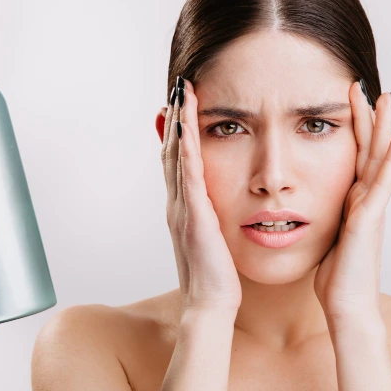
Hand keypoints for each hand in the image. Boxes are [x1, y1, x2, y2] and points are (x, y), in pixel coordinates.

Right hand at [157, 76, 241, 313]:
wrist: (210, 304)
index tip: (182, 103)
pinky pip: (188, 174)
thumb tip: (219, 205)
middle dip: (174, 117)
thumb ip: (214, 218)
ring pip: (175, 156)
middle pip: (171, 150)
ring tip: (182, 93)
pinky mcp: (193, 216)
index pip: (178, 160)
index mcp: (184, 208)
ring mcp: (182, 209)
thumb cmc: (217, 277)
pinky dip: (187, 147)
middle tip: (178, 86)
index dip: (178, 130)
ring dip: (178, 123)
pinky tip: (189, 127)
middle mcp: (178, 203)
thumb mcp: (215, 239)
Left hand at [314, 81, 390, 324]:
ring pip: (381, 159)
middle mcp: (367, 201)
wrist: (348, 309)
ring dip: (384, 127)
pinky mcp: (371, 221)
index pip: (355, 156)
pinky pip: (384, 184)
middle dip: (370, 117)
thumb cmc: (336, 280)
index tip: (348, 100)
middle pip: (370, 150)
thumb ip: (327, 219)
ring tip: (386, 97)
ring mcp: (372, 209)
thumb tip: (311, 207)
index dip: (354, 128)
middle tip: (369, 85)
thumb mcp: (327, 239)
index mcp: (354, 203)